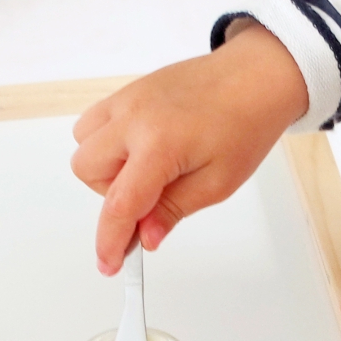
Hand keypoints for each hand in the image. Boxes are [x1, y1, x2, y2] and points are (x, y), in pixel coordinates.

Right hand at [71, 25, 308, 273]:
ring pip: (84, 144)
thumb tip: (145, 237)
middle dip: (112, 194)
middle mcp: (134, 118)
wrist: (256, 77)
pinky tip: (141, 149)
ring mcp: (127, 100)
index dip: (110, 240)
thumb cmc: (245, 124)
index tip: (110, 263)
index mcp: (159, 144)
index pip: (120, 204)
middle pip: (87, 171)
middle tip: (152, 196)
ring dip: (106, 167)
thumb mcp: (218, 182)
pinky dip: (107, 143)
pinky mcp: (128, 91)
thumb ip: (173, 210)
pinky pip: (94, 122)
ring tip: (149, 169)